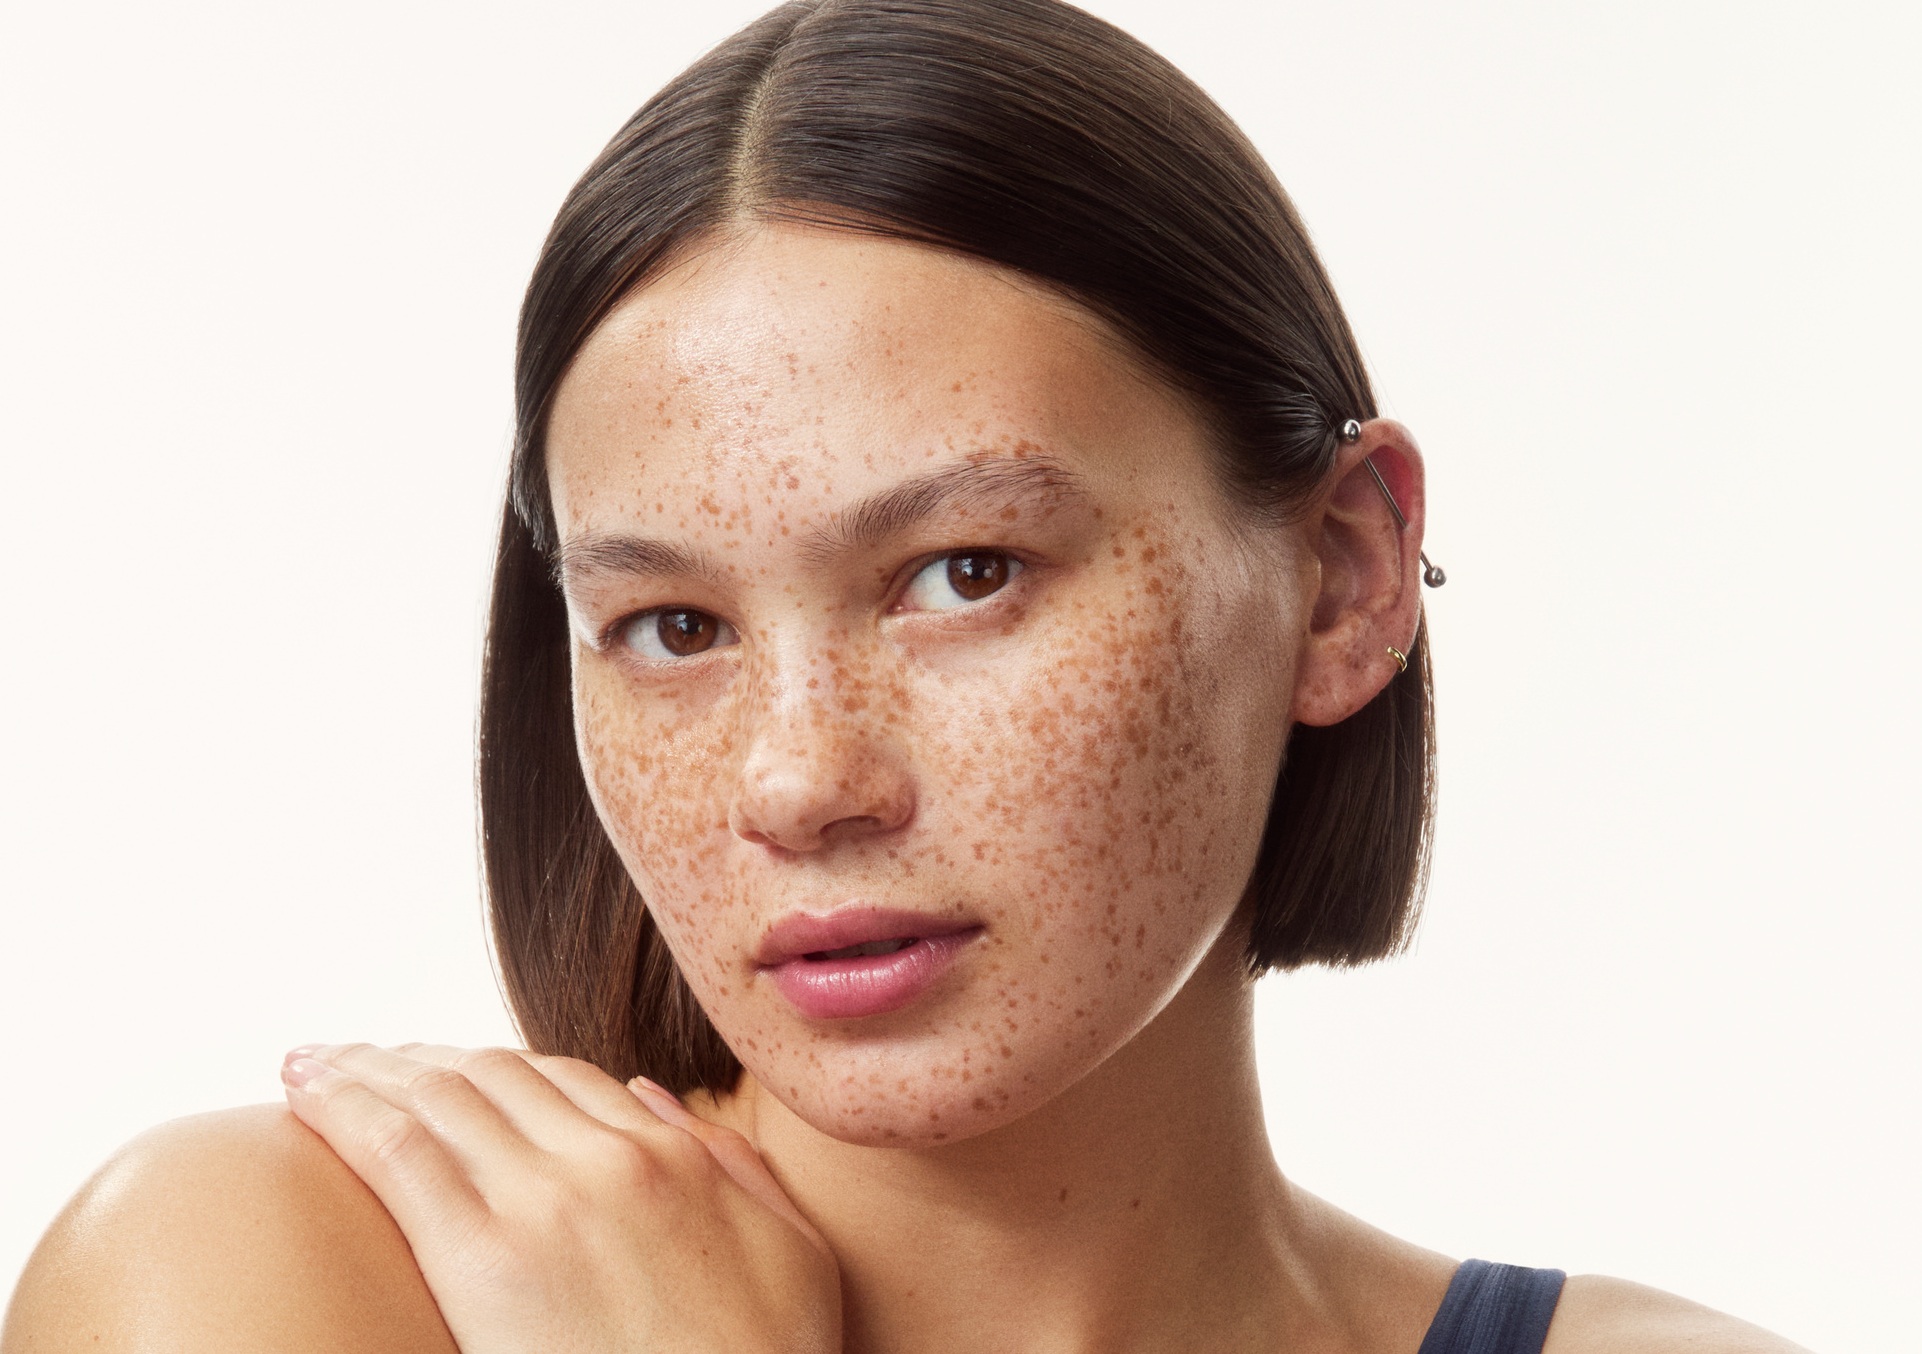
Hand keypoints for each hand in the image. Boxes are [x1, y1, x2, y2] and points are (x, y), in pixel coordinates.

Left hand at [280, 1042, 839, 1353]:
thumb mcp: (791, 1252)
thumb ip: (734, 1166)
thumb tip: (659, 1099)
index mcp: (677, 1156)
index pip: (563, 1079)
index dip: (494, 1066)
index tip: (445, 1066)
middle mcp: (608, 1157)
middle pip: (492, 1074)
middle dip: (416, 1057)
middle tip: (359, 1056)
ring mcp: (545, 1199)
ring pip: (437, 1094)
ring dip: (366, 1068)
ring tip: (312, 1063)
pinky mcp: (484, 1257)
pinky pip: (398, 1151)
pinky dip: (344, 1106)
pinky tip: (303, 1091)